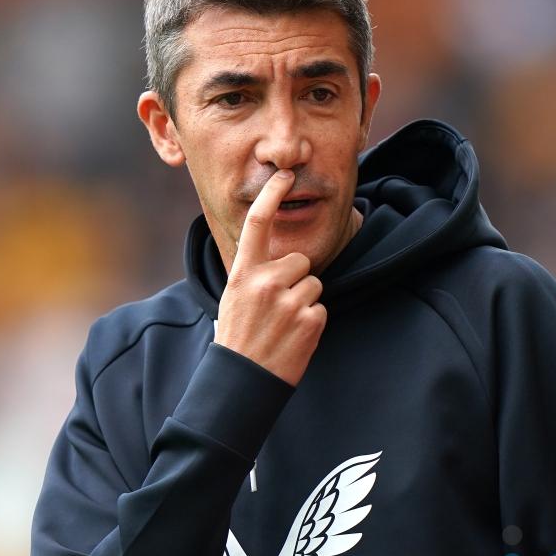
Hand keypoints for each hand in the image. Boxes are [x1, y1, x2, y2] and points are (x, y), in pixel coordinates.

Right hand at [214, 170, 326, 386]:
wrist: (242, 381)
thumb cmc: (238, 339)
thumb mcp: (234, 299)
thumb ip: (254, 275)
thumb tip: (278, 259)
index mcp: (243, 273)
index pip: (257, 223)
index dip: (272, 195)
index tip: (284, 175)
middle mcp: (265, 282)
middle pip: (300, 261)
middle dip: (295, 280)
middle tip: (276, 308)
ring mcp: (289, 301)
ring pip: (314, 284)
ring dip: (304, 302)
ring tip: (283, 325)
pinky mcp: (310, 320)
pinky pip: (321, 308)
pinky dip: (311, 322)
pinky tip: (293, 337)